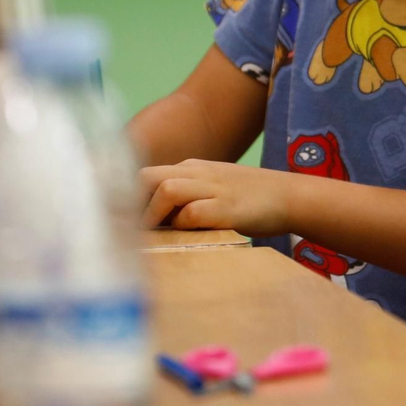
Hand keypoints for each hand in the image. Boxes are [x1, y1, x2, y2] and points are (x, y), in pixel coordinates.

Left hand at [138, 159, 299, 236]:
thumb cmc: (247, 198)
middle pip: (147, 177)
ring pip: (166, 190)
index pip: (143, 175)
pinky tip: (183, 236)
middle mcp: (197, 174)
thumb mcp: (211, 188)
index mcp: (190, 169)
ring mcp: (212, 189)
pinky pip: (192, 213)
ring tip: (152, 235)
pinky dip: (182, 225)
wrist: (288, 195)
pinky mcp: (226, 208)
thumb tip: (151, 221)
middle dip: (131, 204)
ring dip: (153, 214)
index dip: (125, 197)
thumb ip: (184, 197)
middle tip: (127, 229)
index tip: (117, 220)